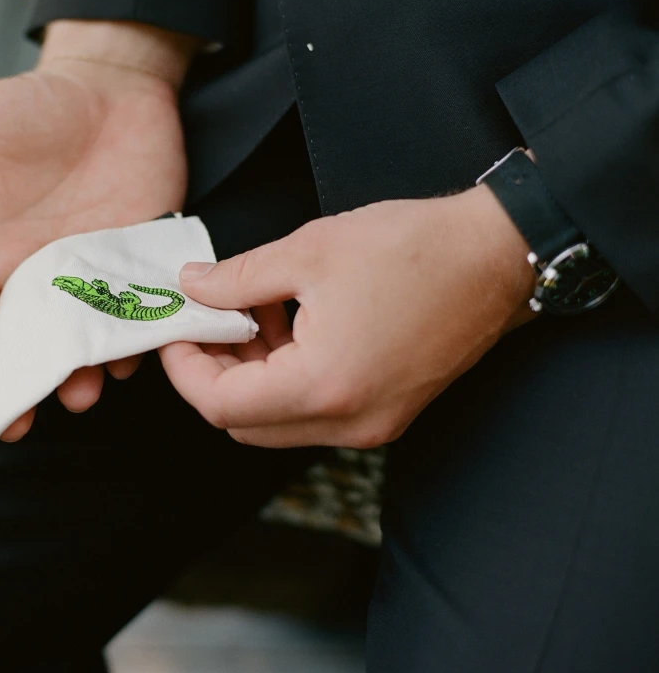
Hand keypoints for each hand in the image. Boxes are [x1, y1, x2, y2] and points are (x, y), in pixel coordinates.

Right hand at [0, 20, 196, 439]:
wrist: (111, 88)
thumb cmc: (33, 106)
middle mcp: (38, 277)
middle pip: (24, 348)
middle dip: (20, 391)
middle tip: (19, 427)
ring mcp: (90, 275)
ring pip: (81, 342)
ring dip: (81, 372)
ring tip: (83, 391)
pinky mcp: (137, 265)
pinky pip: (136, 314)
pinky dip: (136, 339)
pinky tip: (135, 355)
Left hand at [158, 186, 537, 447]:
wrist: (498, 255)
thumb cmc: (412, 248)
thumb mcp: (308, 251)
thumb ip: (237, 278)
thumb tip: (191, 287)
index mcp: (324, 386)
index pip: (221, 405)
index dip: (184, 368)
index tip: (174, 330)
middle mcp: (349, 422)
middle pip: (245, 423)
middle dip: (214, 373)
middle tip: (203, 321)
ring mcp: (372, 424)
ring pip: (278, 420)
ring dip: (250, 374)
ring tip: (247, 311)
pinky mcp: (387, 412)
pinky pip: (315, 410)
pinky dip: (286, 376)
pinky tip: (287, 322)